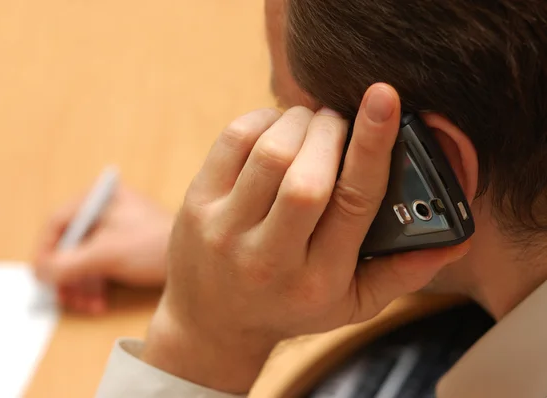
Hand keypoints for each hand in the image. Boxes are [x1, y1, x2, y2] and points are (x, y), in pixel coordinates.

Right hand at [33, 185, 172, 313]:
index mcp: (98, 198)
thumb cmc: (153, 245)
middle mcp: (103, 209)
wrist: (198, 258)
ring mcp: (113, 229)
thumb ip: (69, 263)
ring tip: (88, 306)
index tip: (42, 279)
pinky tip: (99, 303)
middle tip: (66, 300)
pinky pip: (97, 265)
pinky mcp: (123, 247)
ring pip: (81, 258)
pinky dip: (94, 285)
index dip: (44, 252)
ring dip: (78, 285)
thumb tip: (38, 274)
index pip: (56, 223)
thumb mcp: (106, 254)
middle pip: (67, 244)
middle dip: (64, 275)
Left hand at [142, 84, 469, 392]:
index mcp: (319, 279)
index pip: (353, 203)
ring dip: (300, 121)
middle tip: (340, 120)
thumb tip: (455, 238)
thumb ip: (403, 273)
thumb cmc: (290, 307)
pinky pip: (233, 141)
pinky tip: (276, 128)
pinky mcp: (198, 205)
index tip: (386, 99)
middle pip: (308, 174)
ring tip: (311, 124)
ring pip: (270, 152)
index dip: (373, 145)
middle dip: (331, 130)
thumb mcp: (350, 305)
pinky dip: (263, 120)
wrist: (213, 322)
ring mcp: (226, 230)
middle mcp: (270, 257)